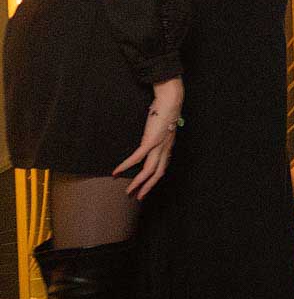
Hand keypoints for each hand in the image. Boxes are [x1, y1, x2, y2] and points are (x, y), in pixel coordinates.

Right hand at [114, 78, 181, 198]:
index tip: (148, 186)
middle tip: (138, 197)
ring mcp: (158, 146)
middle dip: (148, 187)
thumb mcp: (164, 125)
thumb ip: (159, 133)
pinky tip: (116, 171)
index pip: (163, 167)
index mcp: (168, 146)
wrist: (171, 101)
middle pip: (157, 173)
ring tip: (128, 191)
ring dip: (138, 182)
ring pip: (149, 170)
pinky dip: (126, 165)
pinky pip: (137, 158)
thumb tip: (152, 135)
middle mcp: (165, 148)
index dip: (155, 178)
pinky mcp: (150, 141)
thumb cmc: (166, 110)